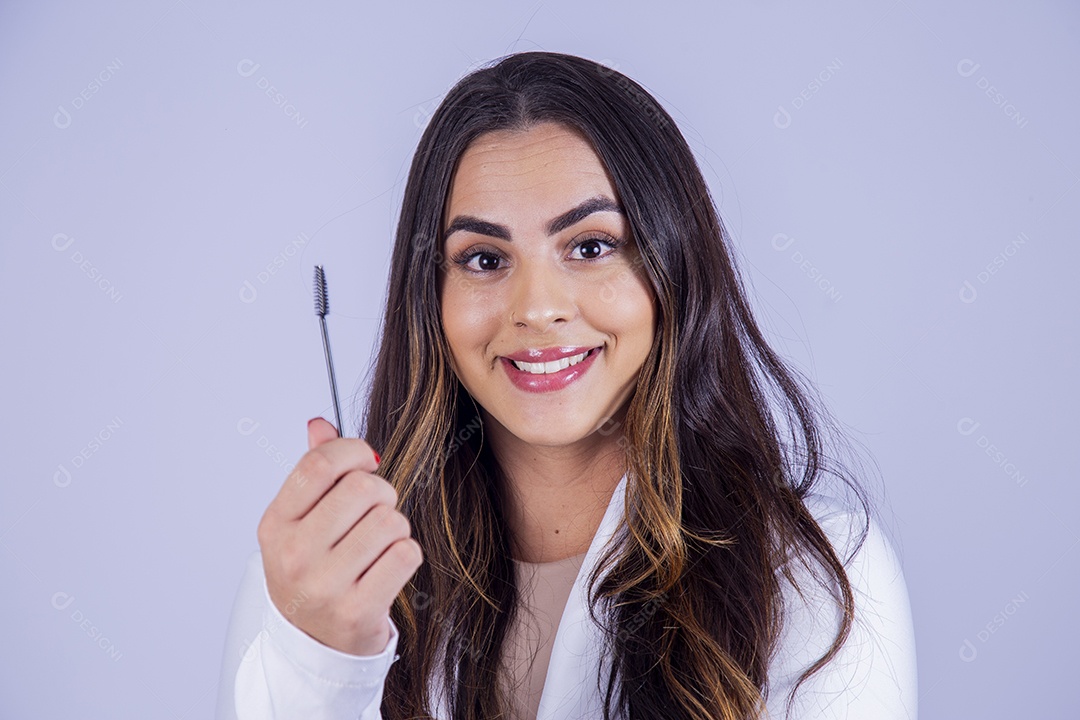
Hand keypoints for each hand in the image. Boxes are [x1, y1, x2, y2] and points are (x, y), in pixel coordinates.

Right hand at [256, 417, 422, 655]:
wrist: (314, 644)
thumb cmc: (314, 570)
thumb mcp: (301, 521)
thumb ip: (313, 471)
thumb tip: (320, 423)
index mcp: (276, 524)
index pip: (319, 464)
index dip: (353, 452)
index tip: (366, 461)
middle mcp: (293, 555)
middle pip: (362, 488)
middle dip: (380, 492)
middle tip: (375, 511)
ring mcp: (323, 586)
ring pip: (390, 520)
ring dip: (395, 527)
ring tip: (378, 545)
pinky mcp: (357, 611)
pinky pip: (406, 554)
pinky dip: (406, 554)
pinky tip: (387, 568)